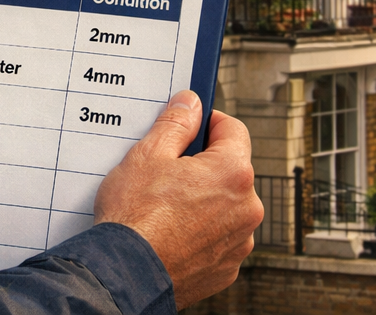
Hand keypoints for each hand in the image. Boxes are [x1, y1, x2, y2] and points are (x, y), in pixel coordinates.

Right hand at [93, 91, 261, 308]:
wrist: (127, 272)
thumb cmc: (135, 215)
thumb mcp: (148, 154)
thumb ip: (176, 123)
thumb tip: (191, 103)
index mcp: (233, 173)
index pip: (234, 130)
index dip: (209, 122)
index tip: (190, 123)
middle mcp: (247, 208)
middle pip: (230, 170)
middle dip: (202, 164)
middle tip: (166, 169)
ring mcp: (239, 241)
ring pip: (225, 205)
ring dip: (203, 199)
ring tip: (164, 205)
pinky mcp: (227, 267)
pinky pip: (218, 236)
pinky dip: (200, 230)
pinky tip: (170, 229)